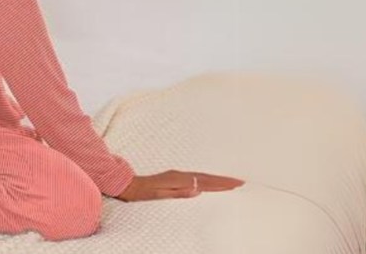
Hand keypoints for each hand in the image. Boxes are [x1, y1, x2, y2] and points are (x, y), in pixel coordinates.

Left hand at [114, 169, 244, 201]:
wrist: (127, 183)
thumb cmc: (142, 191)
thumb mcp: (159, 193)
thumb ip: (178, 192)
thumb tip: (196, 190)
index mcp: (179, 179)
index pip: (205, 182)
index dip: (221, 184)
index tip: (236, 184)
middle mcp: (179, 175)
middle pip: (206, 178)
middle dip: (223, 180)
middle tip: (240, 182)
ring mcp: (176, 175)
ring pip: (201, 176)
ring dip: (216, 179)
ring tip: (229, 182)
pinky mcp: (173, 176)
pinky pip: (194, 177)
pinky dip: (205, 179)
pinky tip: (208, 182)